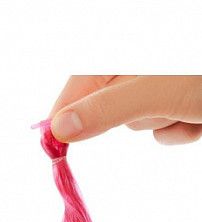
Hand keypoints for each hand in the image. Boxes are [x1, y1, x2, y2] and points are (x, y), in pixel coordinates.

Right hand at [49, 75, 201, 144]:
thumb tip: (59, 129)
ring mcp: (156, 84)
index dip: (62, 119)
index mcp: (120, 54)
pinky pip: (162, 128)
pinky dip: (179, 129)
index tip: (52, 149)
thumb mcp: (153, 92)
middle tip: (161, 108)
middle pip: (107, 110)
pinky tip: (197, 114)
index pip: (74, 89)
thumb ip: (105, 109)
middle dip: (134, 119)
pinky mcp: (175, 100)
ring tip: (189, 107)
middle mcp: (135, 68)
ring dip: (163, 123)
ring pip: (138, 122)